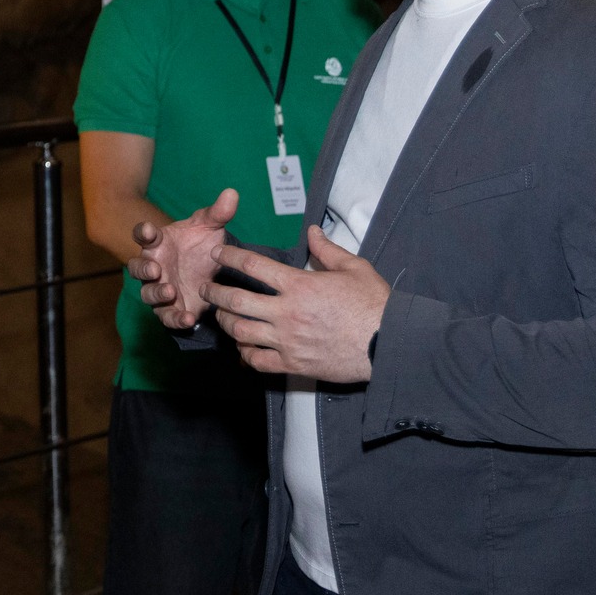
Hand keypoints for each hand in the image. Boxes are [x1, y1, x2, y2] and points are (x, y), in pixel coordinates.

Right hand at [128, 189, 238, 328]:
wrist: (209, 273)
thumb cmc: (200, 246)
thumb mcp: (210, 228)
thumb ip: (218, 213)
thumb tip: (232, 192)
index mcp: (158, 243)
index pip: (143, 235)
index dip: (143, 232)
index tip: (149, 230)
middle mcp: (154, 266)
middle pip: (138, 268)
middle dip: (143, 268)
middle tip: (155, 268)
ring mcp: (160, 289)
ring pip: (148, 294)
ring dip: (156, 294)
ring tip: (170, 292)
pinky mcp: (171, 309)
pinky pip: (167, 317)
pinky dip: (175, 319)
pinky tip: (188, 319)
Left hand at [199, 226, 390, 382]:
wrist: (390, 343)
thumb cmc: (374, 304)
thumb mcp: (355, 268)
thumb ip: (327, 250)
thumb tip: (312, 231)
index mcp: (300, 285)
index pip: (253, 266)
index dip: (229, 257)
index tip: (217, 254)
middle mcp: (287, 312)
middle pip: (236, 300)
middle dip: (214, 292)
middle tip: (206, 288)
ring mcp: (288, 340)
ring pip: (241, 331)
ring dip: (225, 323)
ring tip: (220, 316)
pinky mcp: (293, 364)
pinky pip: (257, 361)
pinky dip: (245, 354)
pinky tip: (243, 347)